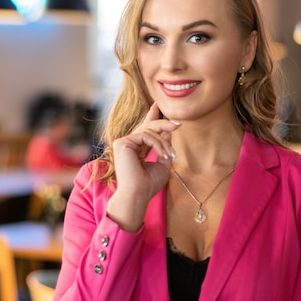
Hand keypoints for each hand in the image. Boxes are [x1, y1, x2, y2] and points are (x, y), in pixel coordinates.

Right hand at [106, 103, 179, 230]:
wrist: (138, 195)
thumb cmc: (149, 184)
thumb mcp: (162, 163)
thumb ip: (164, 147)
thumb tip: (168, 131)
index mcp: (135, 149)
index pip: (143, 129)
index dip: (150, 116)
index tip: (156, 105)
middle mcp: (127, 144)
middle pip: (147, 126)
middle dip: (164, 124)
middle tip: (178, 124)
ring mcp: (123, 143)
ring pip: (149, 131)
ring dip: (164, 143)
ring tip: (170, 155)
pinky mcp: (122, 143)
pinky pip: (146, 135)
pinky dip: (157, 144)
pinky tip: (163, 155)